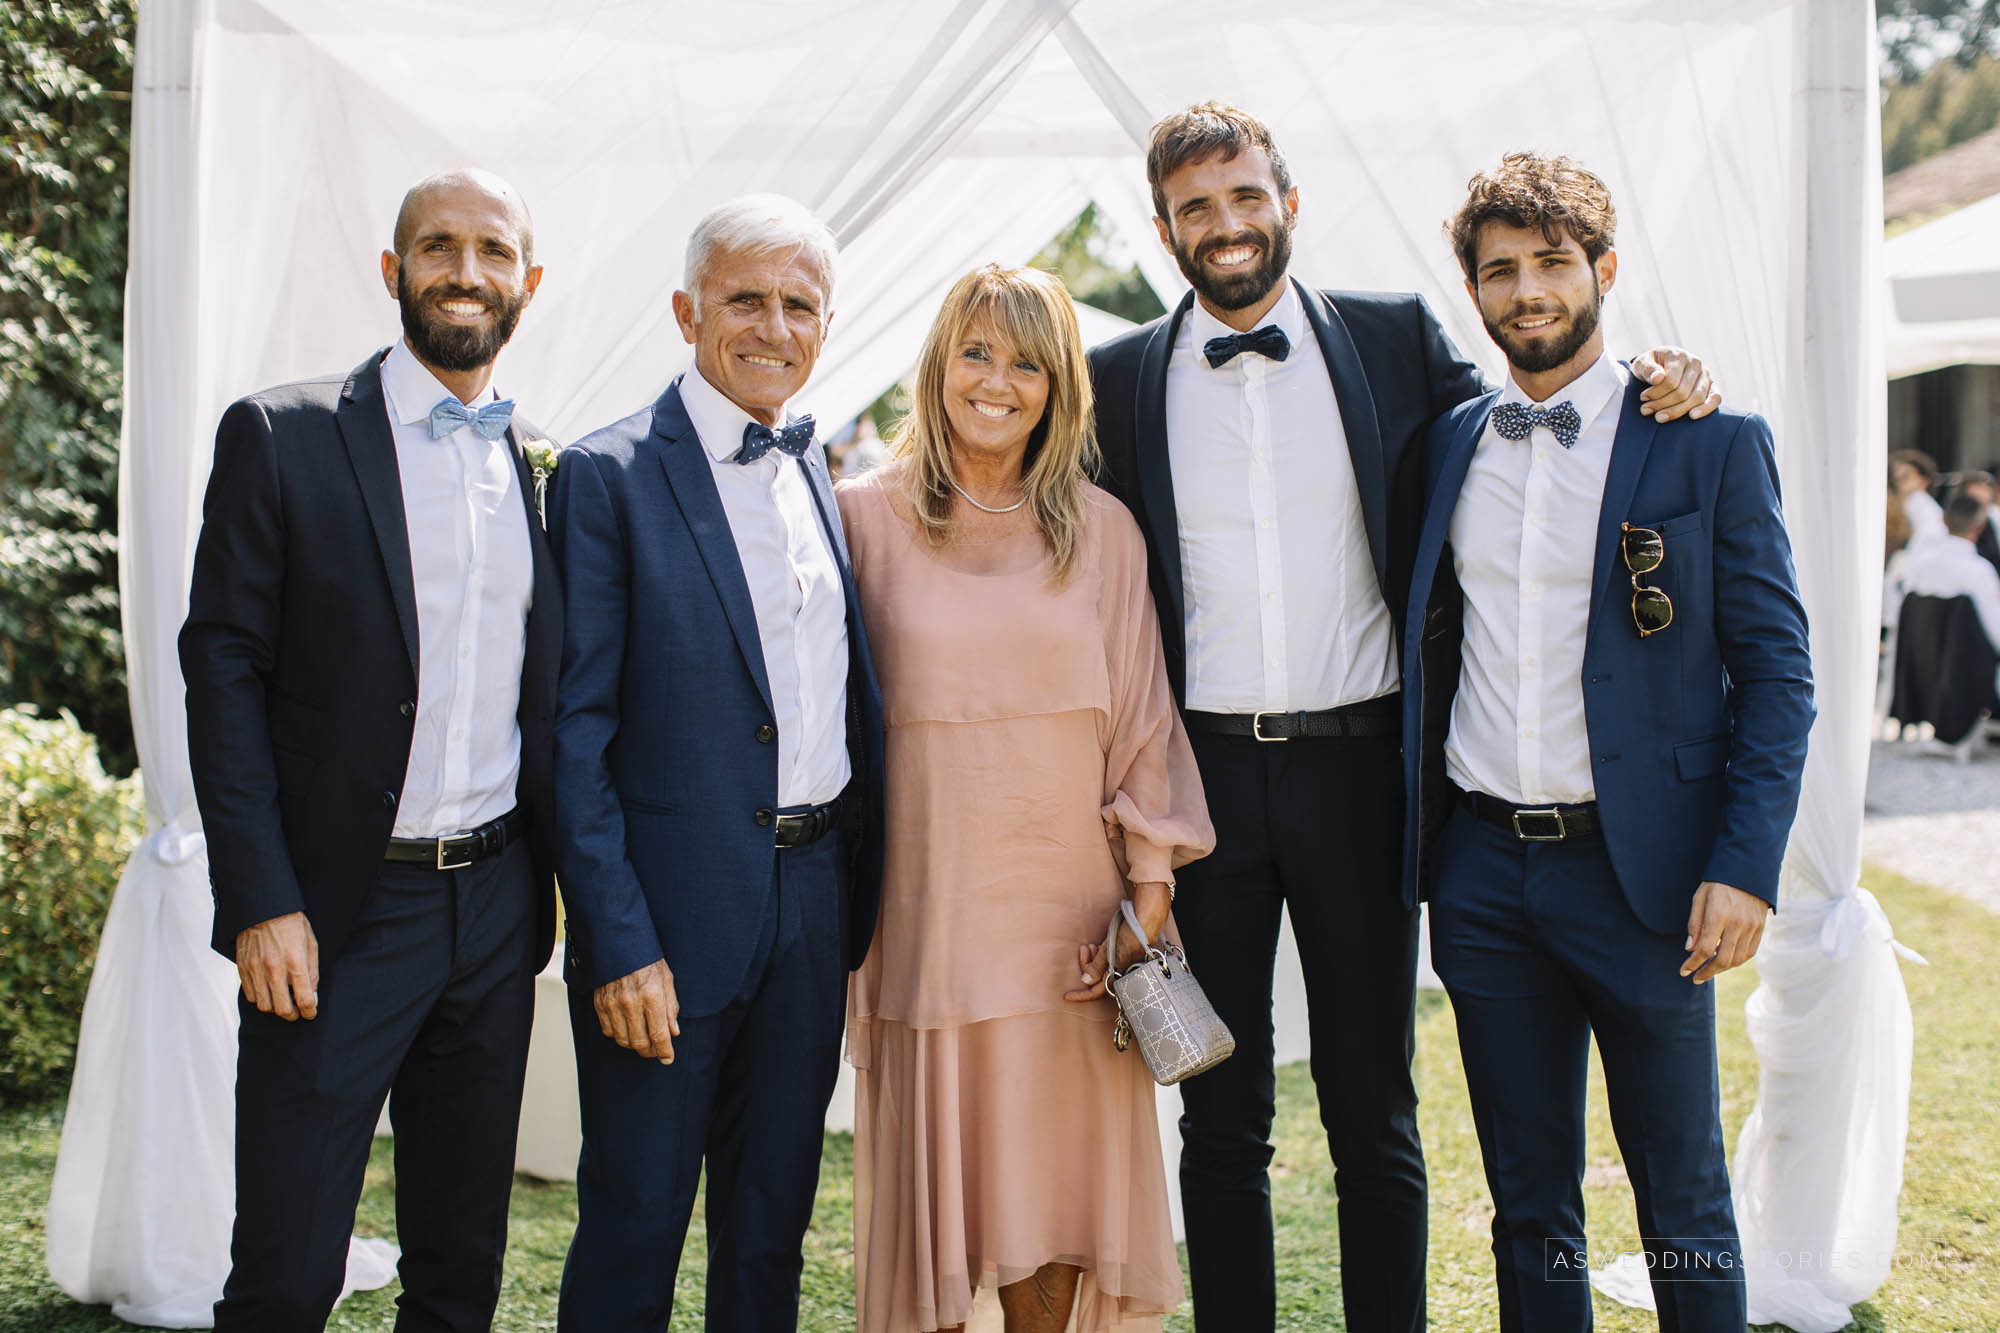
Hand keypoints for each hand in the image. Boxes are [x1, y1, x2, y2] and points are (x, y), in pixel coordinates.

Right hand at [236, 911, 319, 1020]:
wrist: (264, 908)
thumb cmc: (291, 924)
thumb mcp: (311, 944)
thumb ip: (312, 972)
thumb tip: (312, 995)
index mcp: (295, 962)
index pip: (305, 999)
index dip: (310, 1012)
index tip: (311, 1013)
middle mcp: (274, 969)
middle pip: (282, 1009)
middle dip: (292, 1015)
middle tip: (297, 1012)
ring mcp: (256, 970)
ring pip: (264, 1005)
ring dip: (275, 1008)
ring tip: (282, 1001)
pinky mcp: (243, 968)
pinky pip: (250, 995)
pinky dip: (260, 998)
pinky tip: (268, 990)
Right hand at [593, 958, 680, 1062]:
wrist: (620, 944)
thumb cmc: (647, 961)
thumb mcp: (667, 980)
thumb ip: (670, 1008)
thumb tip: (673, 1032)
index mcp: (652, 996)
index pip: (659, 1034)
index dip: (665, 1051)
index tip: (668, 1058)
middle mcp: (631, 1003)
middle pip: (640, 1042)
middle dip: (650, 1052)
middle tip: (656, 1051)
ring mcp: (613, 1005)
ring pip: (623, 1040)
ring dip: (635, 1045)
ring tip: (643, 1040)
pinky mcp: (600, 1004)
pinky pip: (609, 1031)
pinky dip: (619, 1035)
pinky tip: (627, 1029)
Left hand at [1065, 881, 1171, 1002]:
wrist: (1147, 920)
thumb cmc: (1131, 936)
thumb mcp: (1110, 951)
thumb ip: (1097, 967)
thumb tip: (1086, 981)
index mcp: (1119, 977)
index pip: (1097, 991)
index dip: (1081, 995)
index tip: (1067, 996)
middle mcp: (1121, 973)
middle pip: (1097, 978)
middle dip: (1087, 965)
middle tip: (1084, 949)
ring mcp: (1123, 964)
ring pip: (1101, 968)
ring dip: (1093, 957)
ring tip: (1090, 945)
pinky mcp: (1124, 955)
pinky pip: (1107, 960)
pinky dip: (1100, 954)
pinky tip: (1098, 945)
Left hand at [1632, 346, 1720, 421]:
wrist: (1660, 364)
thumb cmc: (1650, 366)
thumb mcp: (1642, 363)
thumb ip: (1647, 369)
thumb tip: (1658, 378)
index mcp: (1679, 356)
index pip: (1671, 380)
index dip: (1656, 393)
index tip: (1643, 398)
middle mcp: (1695, 363)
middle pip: (1682, 391)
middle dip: (1662, 404)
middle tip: (1646, 410)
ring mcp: (1705, 374)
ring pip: (1696, 397)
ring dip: (1677, 411)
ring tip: (1659, 417)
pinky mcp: (1712, 385)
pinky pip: (1716, 397)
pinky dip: (1706, 408)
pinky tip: (1692, 416)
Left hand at [1681, 881, 1769, 983]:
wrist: (1747, 869)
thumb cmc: (1718, 883)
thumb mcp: (1699, 898)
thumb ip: (1695, 924)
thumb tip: (1690, 949)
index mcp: (1719, 915)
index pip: (1705, 949)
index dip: (1693, 963)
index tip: (1684, 971)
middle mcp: (1738, 923)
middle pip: (1723, 959)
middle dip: (1707, 972)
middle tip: (1696, 977)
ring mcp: (1752, 926)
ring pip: (1738, 959)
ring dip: (1722, 968)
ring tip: (1709, 969)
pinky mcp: (1761, 927)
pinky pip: (1750, 952)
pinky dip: (1737, 960)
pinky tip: (1725, 960)